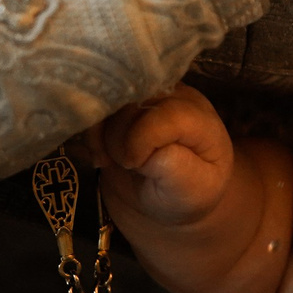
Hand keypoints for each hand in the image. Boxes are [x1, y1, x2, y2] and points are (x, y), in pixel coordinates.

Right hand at [87, 84, 232, 226]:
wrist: (169, 196)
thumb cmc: (186, 193)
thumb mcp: (192, 190)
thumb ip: (177, 169)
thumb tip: (152, 152)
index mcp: (200, 119)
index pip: (166, 114)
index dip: (142, 140)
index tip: (136, 166)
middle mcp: (175, 98)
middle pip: (133, 104)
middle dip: (121, 140)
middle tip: (129, 166)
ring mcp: (148, 97)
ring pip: (111, 103)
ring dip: (105, 137)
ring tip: (116, 162)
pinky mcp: (125, 103)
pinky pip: (97, 106)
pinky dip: (92, 133)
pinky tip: (103, 156)